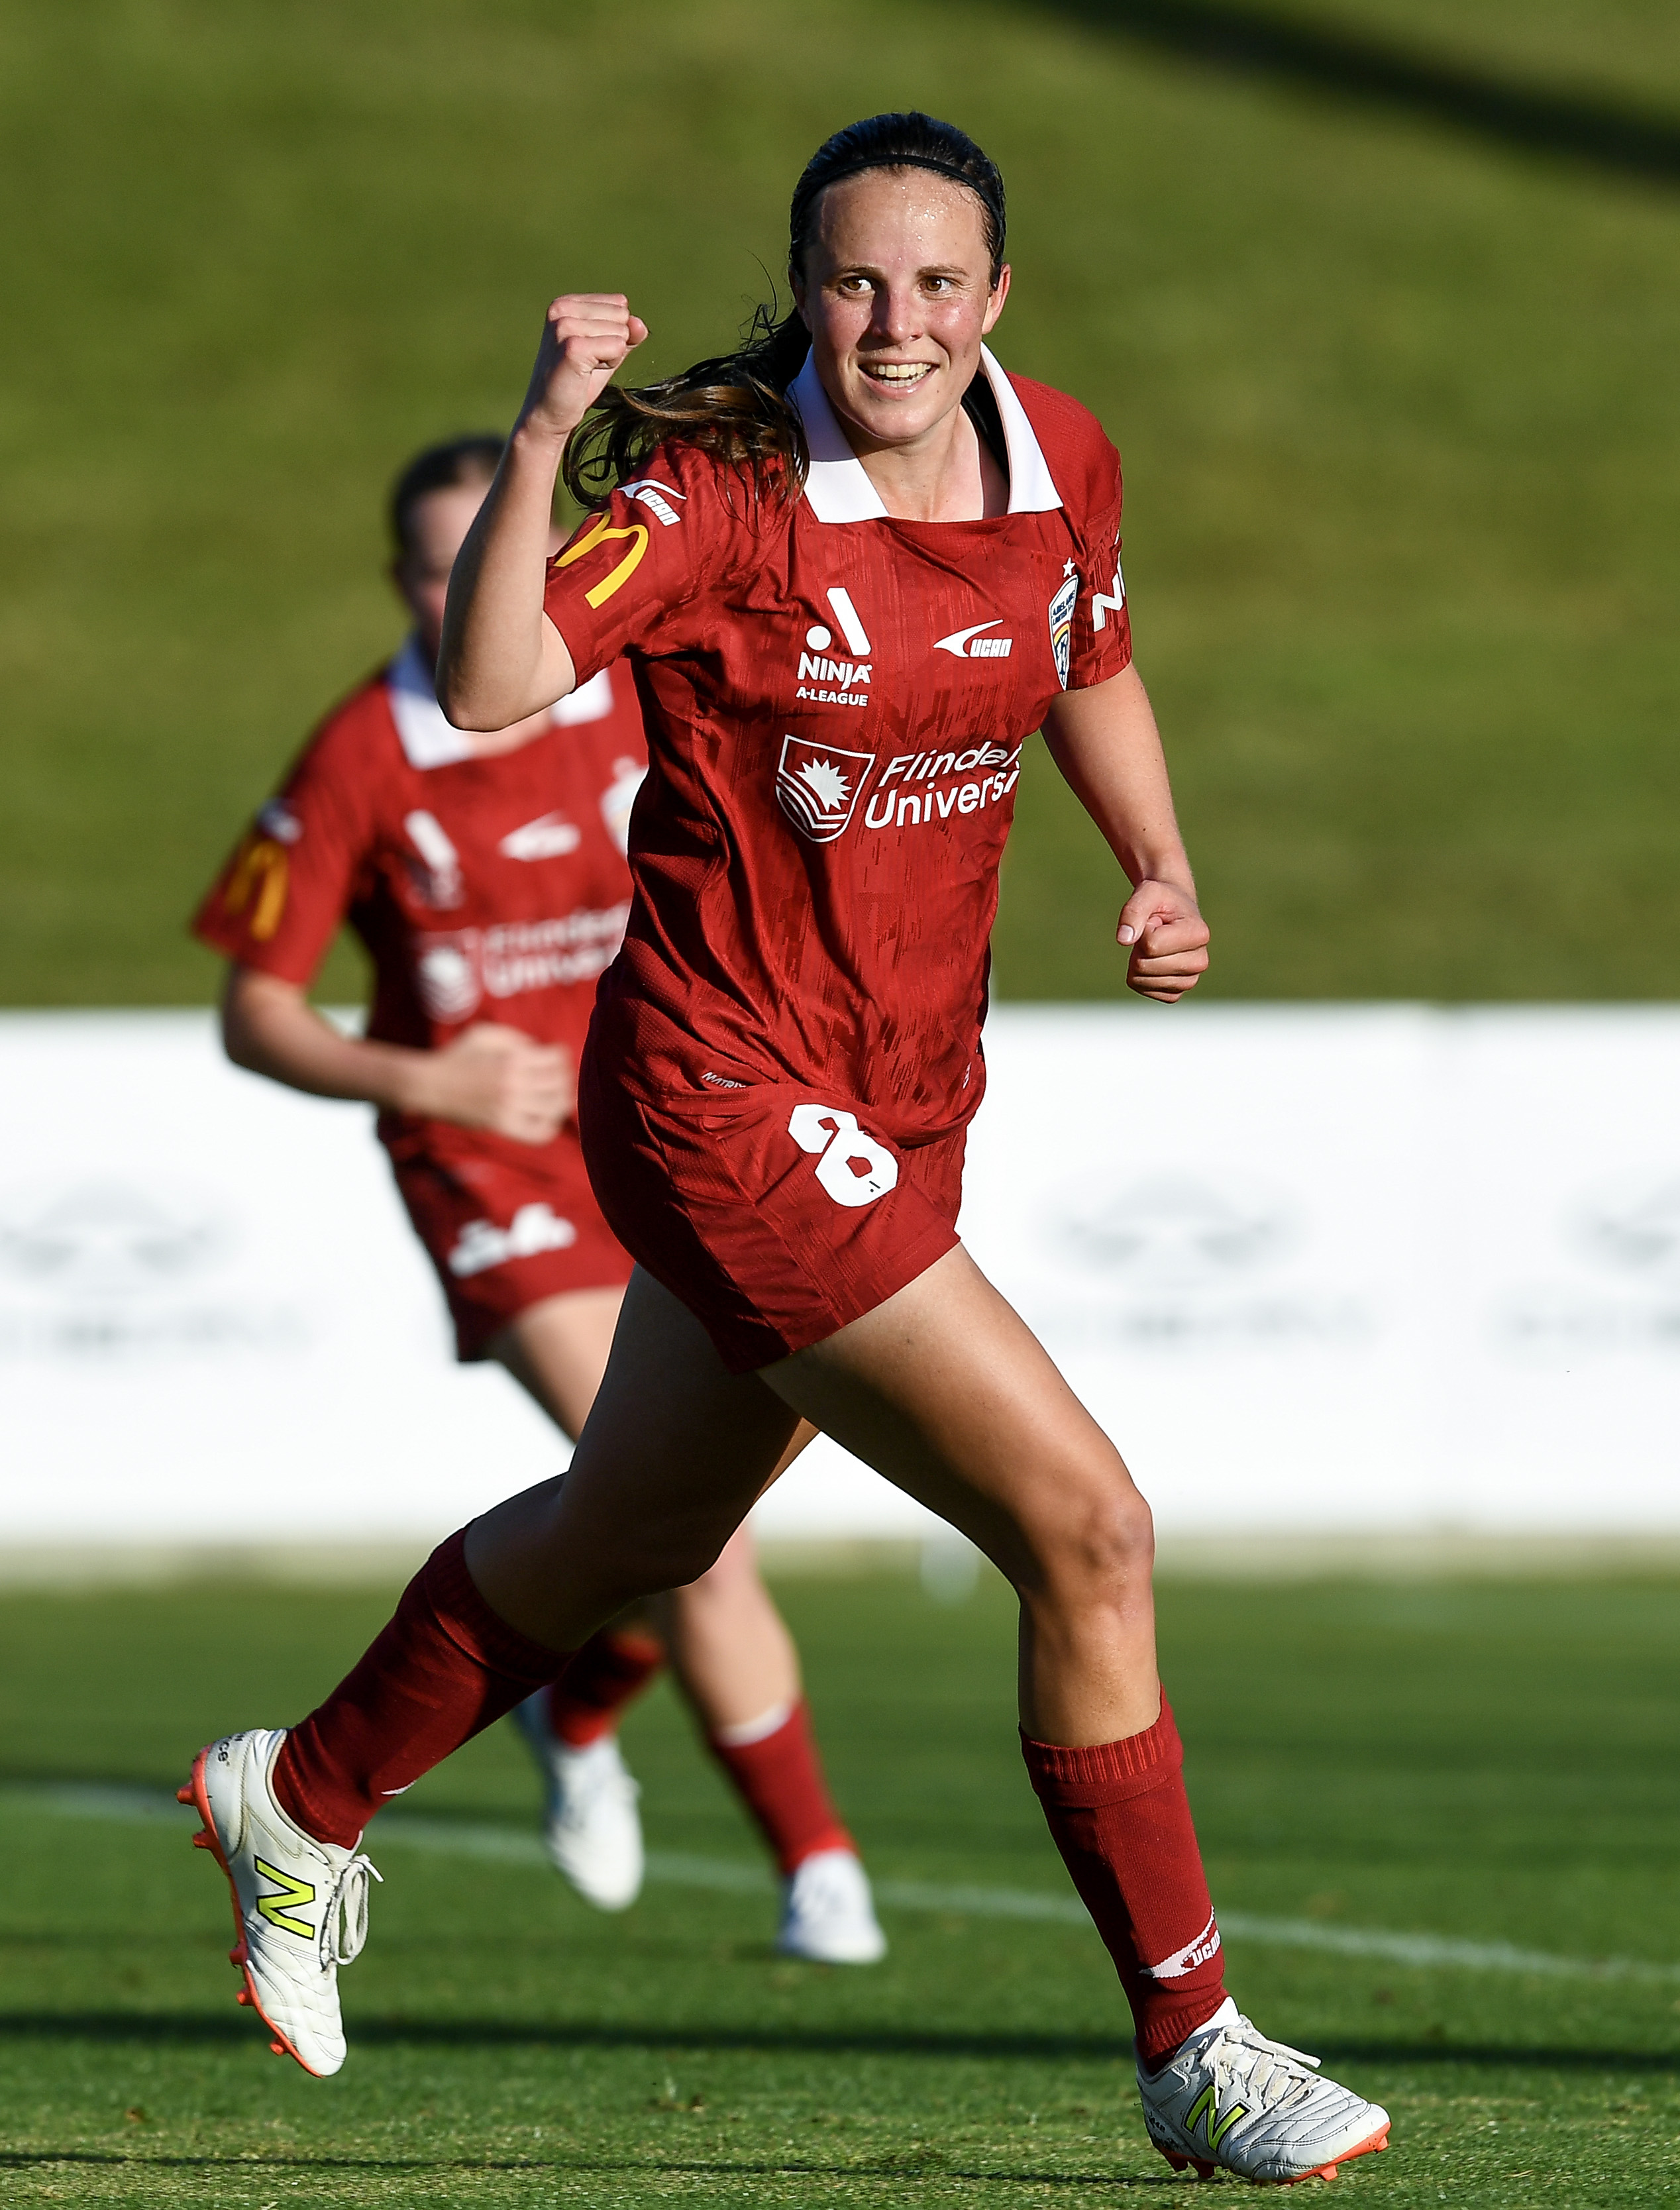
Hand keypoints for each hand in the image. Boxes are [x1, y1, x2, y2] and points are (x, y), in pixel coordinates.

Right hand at [411, 1023, 575, 1143]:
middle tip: (559, 1078)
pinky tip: (547, 1120)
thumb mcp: (485, 1034)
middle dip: (565, 1078)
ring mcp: (508, 1107)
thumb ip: (516, 1038)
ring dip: (562, 1101)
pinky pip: (539, 1133)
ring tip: (556, 1098)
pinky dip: (550, 1127)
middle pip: (561, 1083)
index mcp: (512, 1058)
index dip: (562, 1056)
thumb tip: (541, 1050)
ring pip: (555, 1107)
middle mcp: (514, 1083)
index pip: (557, 1058)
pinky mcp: (502, 1127)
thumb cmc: (457, 1056)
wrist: (430, 1085)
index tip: (556, 1057)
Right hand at [516, 293, 648, 444]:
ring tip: (584, 369)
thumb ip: (626, 333)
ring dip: (610, 357)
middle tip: (586, 363)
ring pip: (621, 333)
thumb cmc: (576, 383)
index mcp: (565, 303)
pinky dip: (609, 365)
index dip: (612, 333)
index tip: (588, 351)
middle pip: (622, 316)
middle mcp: (562, 309)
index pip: (619, 304)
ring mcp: (565, 326)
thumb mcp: (606, 351)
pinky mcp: (573, 347)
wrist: (548, 414)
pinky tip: (585, 374)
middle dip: (612, 344)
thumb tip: (639, 324)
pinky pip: (617, 348)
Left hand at [1117, 881, 1209, 1002]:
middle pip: (1143, 965)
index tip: (1157, 920)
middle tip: (1154, 933)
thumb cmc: (1162, 900)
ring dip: (1138, 960)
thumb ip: (1134, 911)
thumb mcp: (1148, 892)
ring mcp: (1189, 980)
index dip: (1144, 929)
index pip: (1150, 945)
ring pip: (1140, 980)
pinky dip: (1140, 975)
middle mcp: (1200, 962)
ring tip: (1155, 945)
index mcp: (1198, 934)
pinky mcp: (1176, 992)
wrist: (1174, 914)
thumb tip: (1123, 939)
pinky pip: (1143, 989)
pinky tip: (1154, 960)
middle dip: (1139, 947)